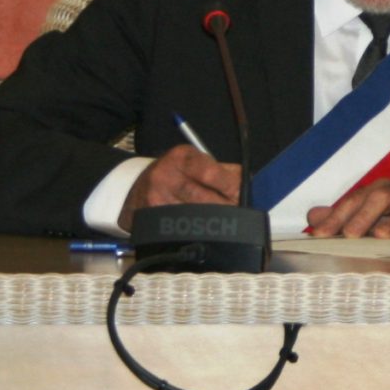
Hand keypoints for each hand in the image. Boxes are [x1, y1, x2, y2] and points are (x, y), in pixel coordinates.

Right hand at [120, 145, 241, 230]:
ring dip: (214, 223)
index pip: (211, 174)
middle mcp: (166, 176)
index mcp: (182, 157)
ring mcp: (157, 199)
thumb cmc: (176, 172)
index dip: (231, 187)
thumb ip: (224, 171)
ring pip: (196, 218)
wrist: (139, 186)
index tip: (242, 196)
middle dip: (227, 209)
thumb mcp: (196, 161)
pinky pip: (182, 229)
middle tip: (239, 215)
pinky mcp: (151, 219)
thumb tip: (250, 184)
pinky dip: (197, 231)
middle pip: (205, 199)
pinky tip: (204, 230)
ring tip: (224, 224)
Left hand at [304, 179, 389, 238]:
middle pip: (378, 198)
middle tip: (349, 235)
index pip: (353, 201)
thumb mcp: (372, 211)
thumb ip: (342, 215)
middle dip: (362, 216)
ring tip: (380, 235)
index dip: (336, 217)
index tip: (319, 235)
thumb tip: (312, 217)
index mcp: (377, 191)